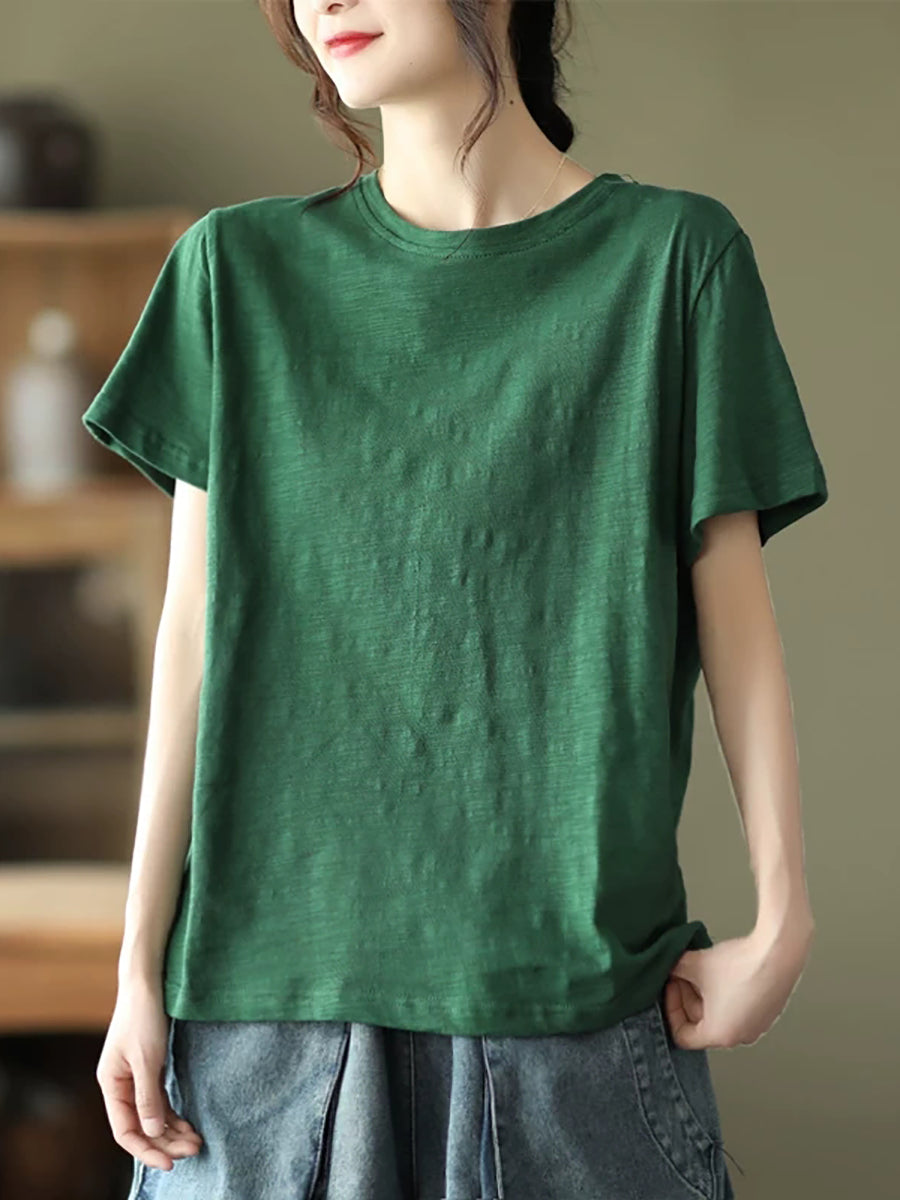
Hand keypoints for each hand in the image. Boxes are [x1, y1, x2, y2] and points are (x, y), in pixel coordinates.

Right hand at [95, 980, 203, 1170]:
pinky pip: (159, 1101)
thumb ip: (148, 1096)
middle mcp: (120, 1086)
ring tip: (196, 1142)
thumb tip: (152, 1132)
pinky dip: (173, 1115)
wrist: (147, 982)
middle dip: (165, 1142)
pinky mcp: (149, 1069)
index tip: (171, 1162)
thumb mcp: (147, 1058)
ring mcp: (134, 1079)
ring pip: (152, 1116)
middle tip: (193, 1150)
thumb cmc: (143, 1016)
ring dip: (172, 1131)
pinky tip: (187, 1125)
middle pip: (140, 1127)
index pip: (125, 1131)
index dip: (146, 1150)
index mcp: (111, 1085)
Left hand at [662, 922, 814, 1049]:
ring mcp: (757, 1025)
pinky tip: (722, 970)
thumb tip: (668, 968)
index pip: (683, 1036)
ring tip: (702, 968)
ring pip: (720, 1014)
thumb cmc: (739, 965)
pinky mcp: (769, 1011)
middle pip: (701, 1024)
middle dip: (688, 997)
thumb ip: (674, 970)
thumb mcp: (694, 965)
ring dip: (706, 994)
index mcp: (720, 1035)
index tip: (673, 986)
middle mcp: (741, 1036)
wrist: (778, 953)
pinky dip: (725, 992)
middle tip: (683, 973)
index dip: (671, 1009)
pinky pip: (739, 1007)